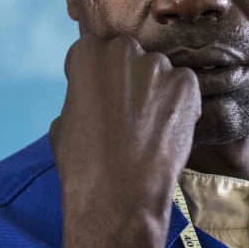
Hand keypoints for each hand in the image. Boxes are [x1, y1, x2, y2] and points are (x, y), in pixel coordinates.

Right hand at [52, 34, 200, 247]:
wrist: (117, 196)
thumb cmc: (82, 165)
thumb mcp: (63, 123)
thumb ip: (80, 97)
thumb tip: (91, 98)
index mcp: (87, 54)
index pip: (94, 51)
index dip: (97, 76)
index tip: (99, 96)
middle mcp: (122, 51)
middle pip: (127, 55)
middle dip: (127, 77)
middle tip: (126, 112)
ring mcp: (156, 66)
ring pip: (158, 70)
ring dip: (154, 90)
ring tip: (148, 127)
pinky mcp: (185, 85)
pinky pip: (184, 85)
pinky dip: (180, 103)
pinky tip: (169, 129)